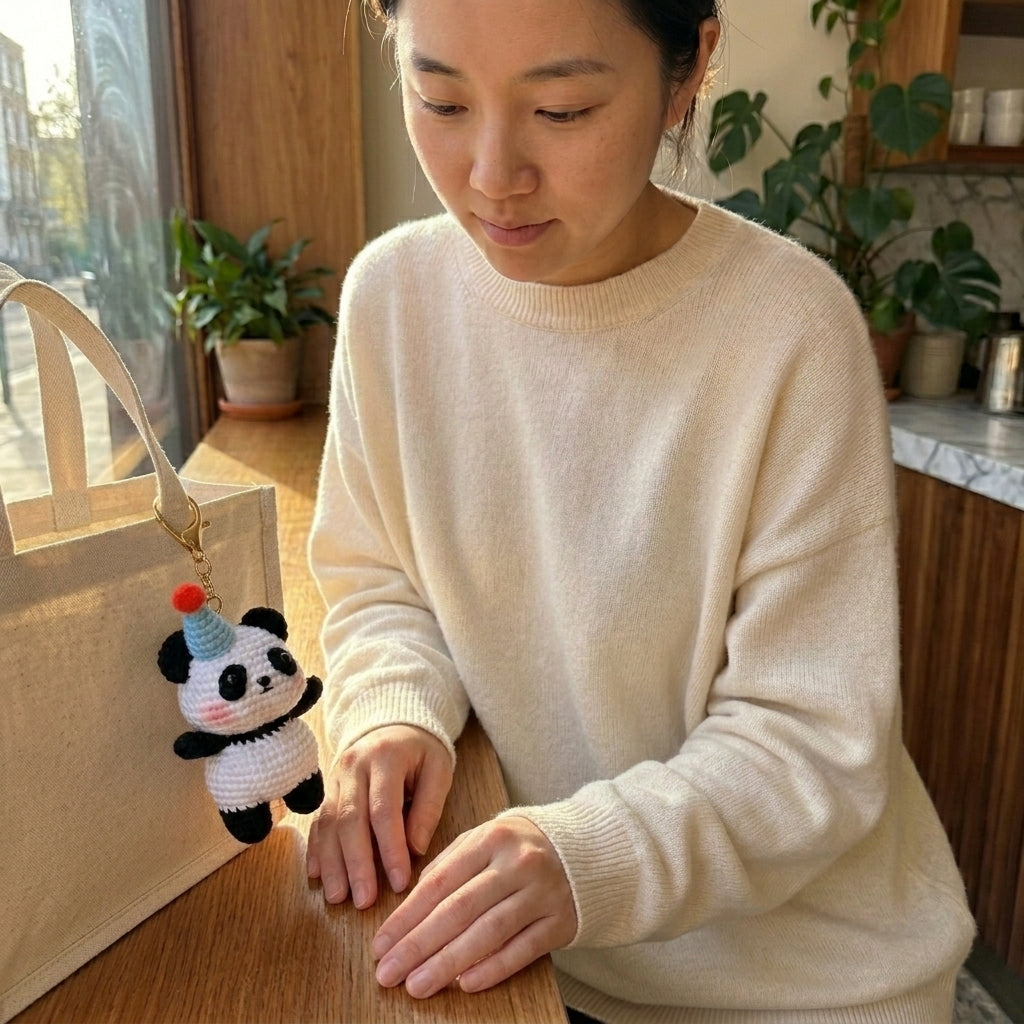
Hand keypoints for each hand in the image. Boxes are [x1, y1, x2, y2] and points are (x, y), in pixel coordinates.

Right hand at [307, 725, 452, 907]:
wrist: (392, 721)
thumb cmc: (421, 751)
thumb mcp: (438, 770)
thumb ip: (429, 807)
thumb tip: (415, 850)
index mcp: (385, 757)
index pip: (384, 809)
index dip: (390, 848)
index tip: (399, 882)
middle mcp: (354, 765)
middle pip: (350, 819)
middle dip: (356, 863)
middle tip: (363, 901)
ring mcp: (335, 776)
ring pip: (328, 823)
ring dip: (332, 863)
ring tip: (338, 897)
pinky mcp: (326, 789)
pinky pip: (317, 821)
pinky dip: (316, 850)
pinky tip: (317, 876)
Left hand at [372, 816, 576, 997]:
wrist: (584, 850)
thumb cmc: (518, 848)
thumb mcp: (483, 840)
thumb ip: (448, 865)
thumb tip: (410, 906)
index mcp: (491, 838)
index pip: (439, 882)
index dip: (406, 917)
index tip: (380, 945)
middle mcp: (517, 864)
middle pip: (460, 909)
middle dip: (418, 945)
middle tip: (388, 973)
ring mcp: (541, 893)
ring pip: (488, 932)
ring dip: (448, 963)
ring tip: (417, 985)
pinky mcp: (560, 921)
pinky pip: (522, 949)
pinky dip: (492, 968)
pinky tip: (465, 983)